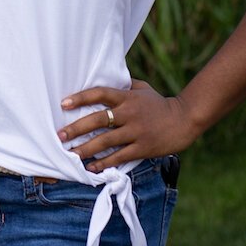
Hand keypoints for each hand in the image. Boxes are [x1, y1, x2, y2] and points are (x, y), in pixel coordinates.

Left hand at [58, 79, 198, 171]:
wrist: (185, 119)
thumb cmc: (160, 103)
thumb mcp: (142, 89)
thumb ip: (123, 85)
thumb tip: (105, 78)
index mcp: (127, 97)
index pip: (100, 94)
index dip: (80, 98)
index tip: (63, 104)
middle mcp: (129, 113)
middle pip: (98, 120)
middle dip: (76, 128)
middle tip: (60, 135)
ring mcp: (136, 131)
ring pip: (106, 141)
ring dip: (86, 149)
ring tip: (71, 154)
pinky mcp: (143, 148)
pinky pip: (120, 156)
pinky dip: (105, 163)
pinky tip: (92, 167)